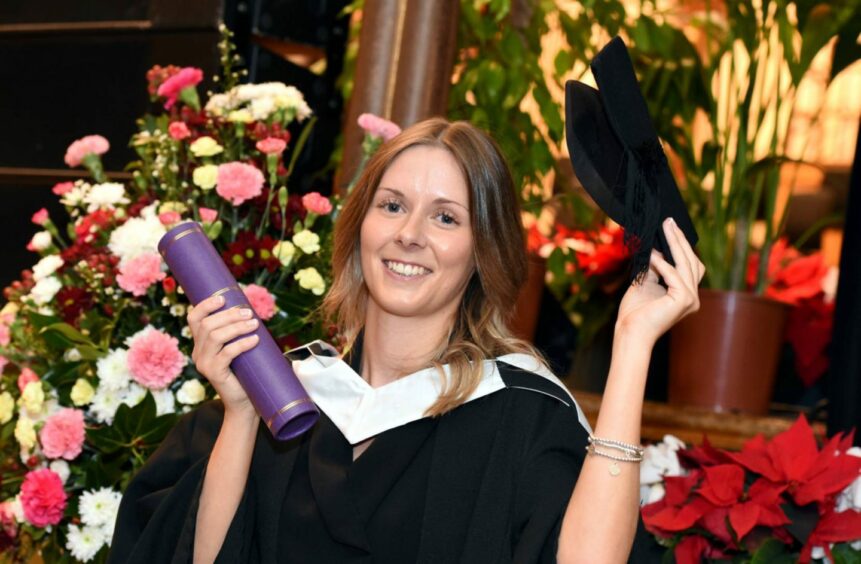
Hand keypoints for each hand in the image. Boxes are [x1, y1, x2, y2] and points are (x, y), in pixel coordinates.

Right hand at [188, 295, 259, 418]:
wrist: (245, 402)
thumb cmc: (246, 372)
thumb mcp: (239, 349)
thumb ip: (238, 333)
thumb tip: (251, 311)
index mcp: (201, 343)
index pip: (194, 318)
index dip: (206, 305)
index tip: (223, 298)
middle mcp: (198, 352)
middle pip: (207, 324)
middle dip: (229, 315)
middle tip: (249, 313)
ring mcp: (204, 364)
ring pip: (215, 336)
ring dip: (237, 326)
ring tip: (255, 324)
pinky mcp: (214, 373)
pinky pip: (226, 353)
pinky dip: (242, 343)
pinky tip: (255, 340)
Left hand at [615, 218, 704, 346]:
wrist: (630, 332)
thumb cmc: (635, 312)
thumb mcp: (645, 282)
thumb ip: (654, 267)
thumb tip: (656, 247)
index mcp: (686, 293)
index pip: (689, 265)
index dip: (682, 245)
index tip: (671, 227)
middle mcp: (693, 297)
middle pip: (691, 261)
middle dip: (680, 239)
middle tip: (669, 221)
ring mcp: (691, 299)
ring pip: (685, 264)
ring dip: (674, 244)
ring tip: (664, 228)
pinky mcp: (683, 300)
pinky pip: (674, 275)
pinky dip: (662, 264)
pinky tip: (652, 255)